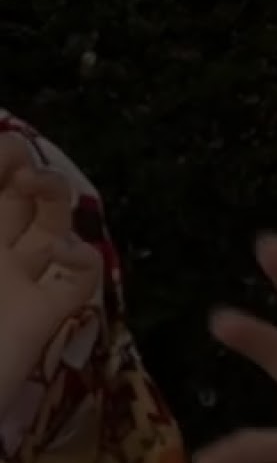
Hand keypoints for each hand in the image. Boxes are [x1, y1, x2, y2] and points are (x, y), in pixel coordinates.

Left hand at [0, 135, 98, 412]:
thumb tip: (6, 146)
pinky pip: (82, 280)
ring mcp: (22, 287)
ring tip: (42, 190)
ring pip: (57, 230)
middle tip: (23, 164)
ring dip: (58, 202)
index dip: (5, 160)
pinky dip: (83, 259)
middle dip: (27, 172)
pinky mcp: (48, 316)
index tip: (8, 146)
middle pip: (21, 202)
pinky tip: (64, 256)